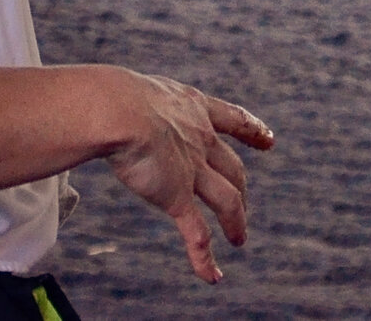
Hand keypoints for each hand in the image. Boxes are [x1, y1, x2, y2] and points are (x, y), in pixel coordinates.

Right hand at [101, 69, 275, 282]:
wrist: (118, 109)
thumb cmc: (112, 96)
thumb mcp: (130, 93)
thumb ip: (128, 104)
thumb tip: (101, 106)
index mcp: (193, 107)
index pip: (233, 119)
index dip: (253, 130)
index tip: (269, 139)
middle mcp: (200, 139)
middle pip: (231, 167)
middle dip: (240, 185)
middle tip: (244, 198)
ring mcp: (192, 169)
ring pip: (227, 201)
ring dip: (235, 223)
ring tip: (239, 239)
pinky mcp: (177, 197)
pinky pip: (196, 234)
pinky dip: (204, 258)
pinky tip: (213, 276)